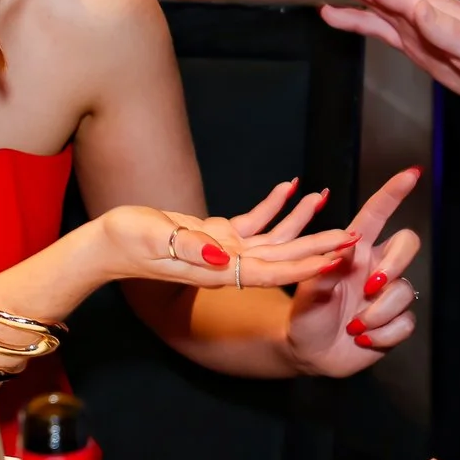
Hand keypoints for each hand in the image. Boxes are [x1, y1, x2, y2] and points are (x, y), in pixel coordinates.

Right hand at [96, 179, 359, 289]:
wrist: (106, 244)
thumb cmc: (125, 242)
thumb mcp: (154, 241)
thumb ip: (190, 249)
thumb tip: (225, 258)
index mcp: (218, 271)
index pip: (272, 271)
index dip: (307, 266)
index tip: (338, 260)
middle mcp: (228, 265)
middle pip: (282, 257)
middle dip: (318, 248)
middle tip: (353, 237)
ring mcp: (223, 251)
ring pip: (273, 239)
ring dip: (302, 222)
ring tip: (329, 202)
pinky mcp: (215, 236)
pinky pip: (254, 221)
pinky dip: (274, 205)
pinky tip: (292, 187)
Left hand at [287, 168, 424, 375]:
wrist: (309, 352)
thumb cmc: (306, 316)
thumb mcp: (306, 291)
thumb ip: (324, 268)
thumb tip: (347, 245)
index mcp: (354, 252)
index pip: (377, 215)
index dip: (393, 193)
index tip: (411, 173)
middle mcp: (375, 268)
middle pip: (407, 245)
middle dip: (395, 263)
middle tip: (371, 286)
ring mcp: (387, 294)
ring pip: (405, 291)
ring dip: (377, 313)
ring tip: (354, 327)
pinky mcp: (395, 321)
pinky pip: (405, 322)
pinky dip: (382, 335)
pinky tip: (363, 339)